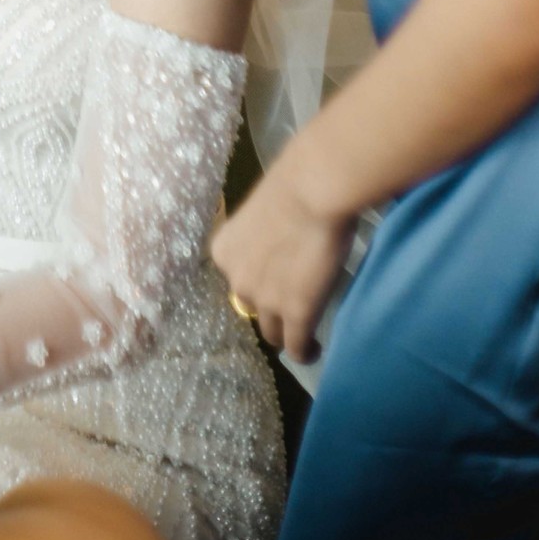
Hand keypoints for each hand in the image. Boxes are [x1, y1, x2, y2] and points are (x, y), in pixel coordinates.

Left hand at [212, 149, 356, 363]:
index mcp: (223, 251)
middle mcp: (236, 280)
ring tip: (304, 334)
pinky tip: (314, 350)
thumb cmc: (292, 187)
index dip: (258, 280)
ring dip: (286, 332)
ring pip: (272, 332)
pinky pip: (296, 346)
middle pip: (251, 306)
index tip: (276, 281)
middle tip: (292, 302)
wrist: (313, 191)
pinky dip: (304, 352)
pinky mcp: (295, 315)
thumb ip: (261, 237)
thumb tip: (279, 239)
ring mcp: (265, 301)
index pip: (238, 277)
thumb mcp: (261, 214)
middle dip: (269, 306)